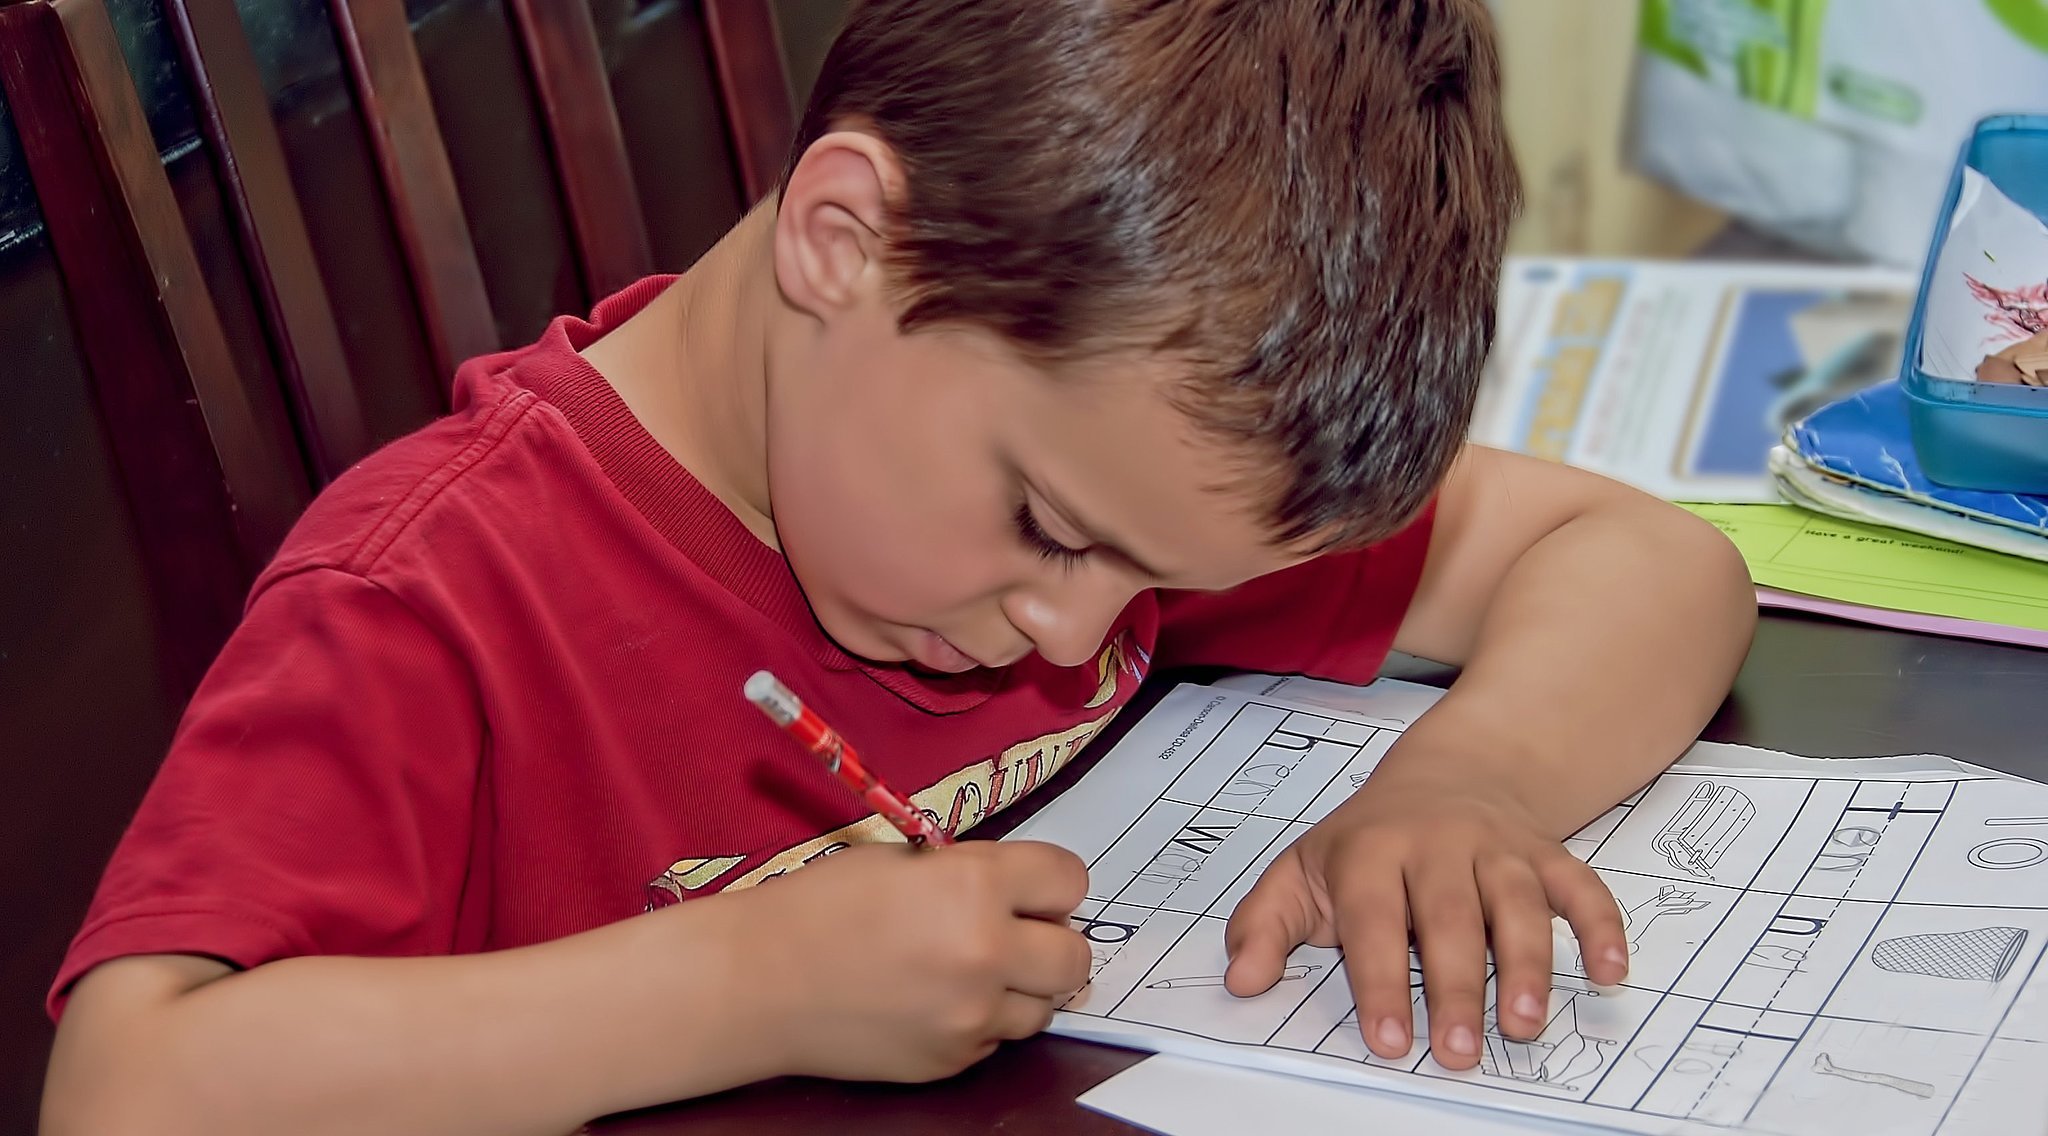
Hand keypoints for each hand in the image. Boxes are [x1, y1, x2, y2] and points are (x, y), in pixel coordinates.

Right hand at [736, 840, 1090, 1081]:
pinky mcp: (952, 1060)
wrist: (760, 981)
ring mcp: (972, 1015)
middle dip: (1050, 940)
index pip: (1070, 880)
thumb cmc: (820, 907)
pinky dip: (979, 1020)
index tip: (1032, 890)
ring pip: (1043, 1005)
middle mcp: (985, 952)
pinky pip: (996, 1039)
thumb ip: (970, 871)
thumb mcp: (903, 860)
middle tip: (1013, 932)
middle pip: (1075, 955)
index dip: (1050, 883)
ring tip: (967, 970)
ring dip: (1019, 987)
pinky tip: (933, 1000)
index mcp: (974, 886)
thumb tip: (1018, 891)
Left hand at [1221, 774, 1625, 1069]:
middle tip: (1458, 1053)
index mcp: (1371, 849)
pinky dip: (1601, 926)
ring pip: (1516, 904)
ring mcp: (1498, 846)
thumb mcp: (1302, 871)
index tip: (1389, 1042)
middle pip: (1450, 918)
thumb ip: (1264, 925)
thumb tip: (1242, 979)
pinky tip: (1609, 972)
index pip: (1374, 920)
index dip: (1379, 982)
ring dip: (1527, 965)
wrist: (1448, 771)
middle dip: (1455, 988)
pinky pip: (1581, 886)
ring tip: (1524, 1024)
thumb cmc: (1368, 840)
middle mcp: (1438, 843)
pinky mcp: (1547, 854)